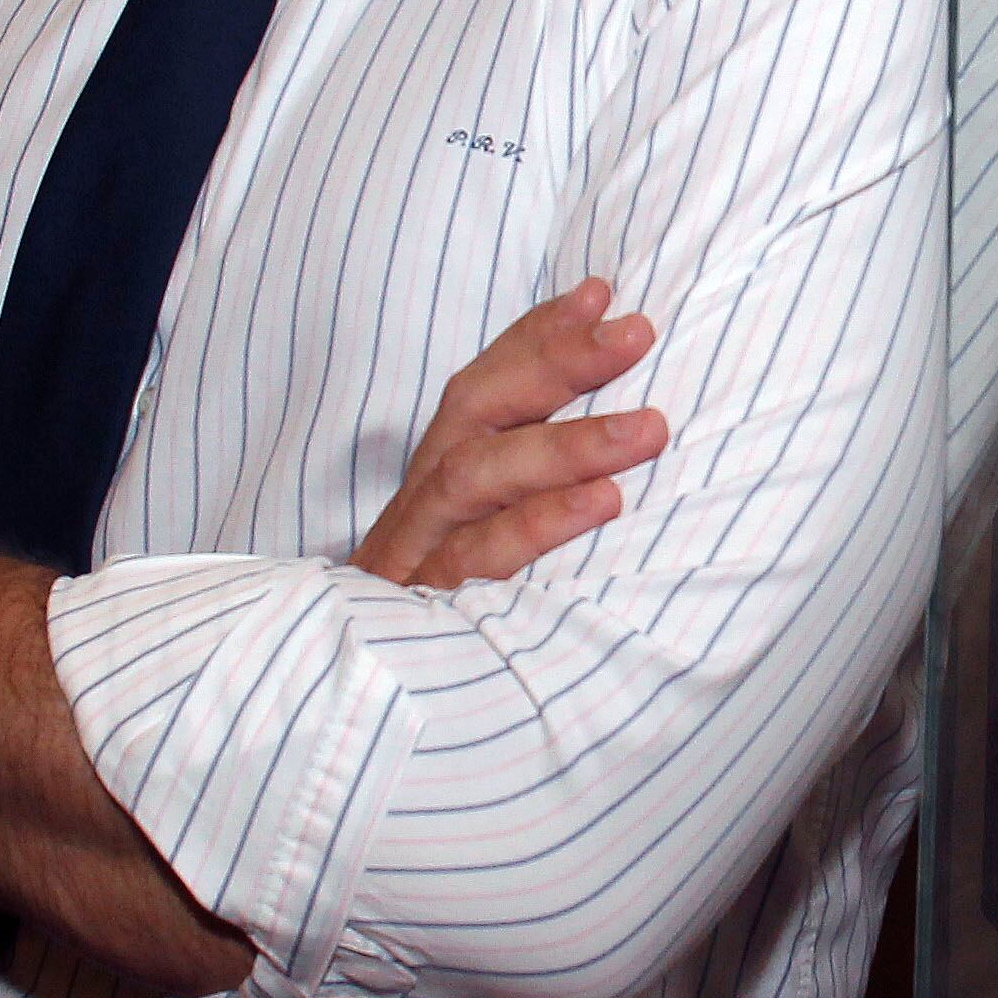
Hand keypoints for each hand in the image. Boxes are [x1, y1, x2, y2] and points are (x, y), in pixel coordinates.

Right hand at [353, 279, 667, 587]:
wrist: (348, 704)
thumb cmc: (452, 605)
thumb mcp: (488, 530)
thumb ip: (537, 471)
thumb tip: (619, 404)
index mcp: (439, 473)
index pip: (484, 383)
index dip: (538, 334)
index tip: (603, 293)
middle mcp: (422, 502)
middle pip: (478, 412)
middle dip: (557, 364)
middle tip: (637, 333)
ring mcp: (417, 556)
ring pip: (476, 479)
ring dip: (564, 445)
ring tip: (648, 429)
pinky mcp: (423, 614)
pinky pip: (475, 564)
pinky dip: (537, 528)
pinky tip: (601, 506)